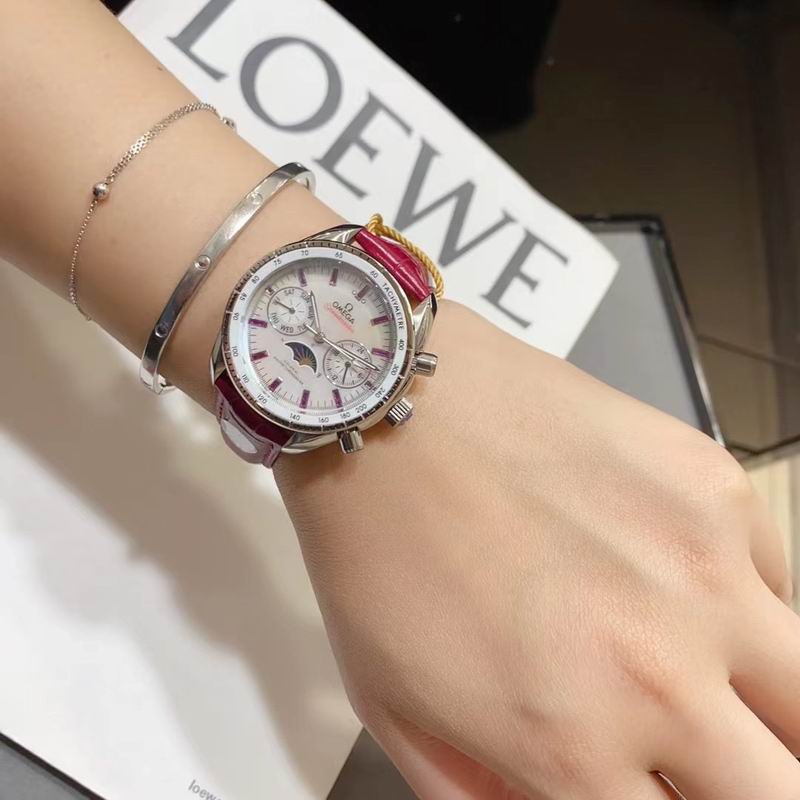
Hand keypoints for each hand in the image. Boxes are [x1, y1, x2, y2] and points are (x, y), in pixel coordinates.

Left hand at [277, 301, 795, 799]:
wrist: (391, 409)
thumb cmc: (377, 543)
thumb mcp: (395, 709)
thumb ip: (480, 795)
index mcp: (570, 742)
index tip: (647, 778)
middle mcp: (659, 672)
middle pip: (778, 793)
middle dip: (739, 782)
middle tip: (692, 752)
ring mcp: (704, 571)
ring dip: (762, 707)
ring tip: (702, 680)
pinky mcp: (716, 489)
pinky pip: (778, 584)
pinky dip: (743, 607)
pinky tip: (675, 581)